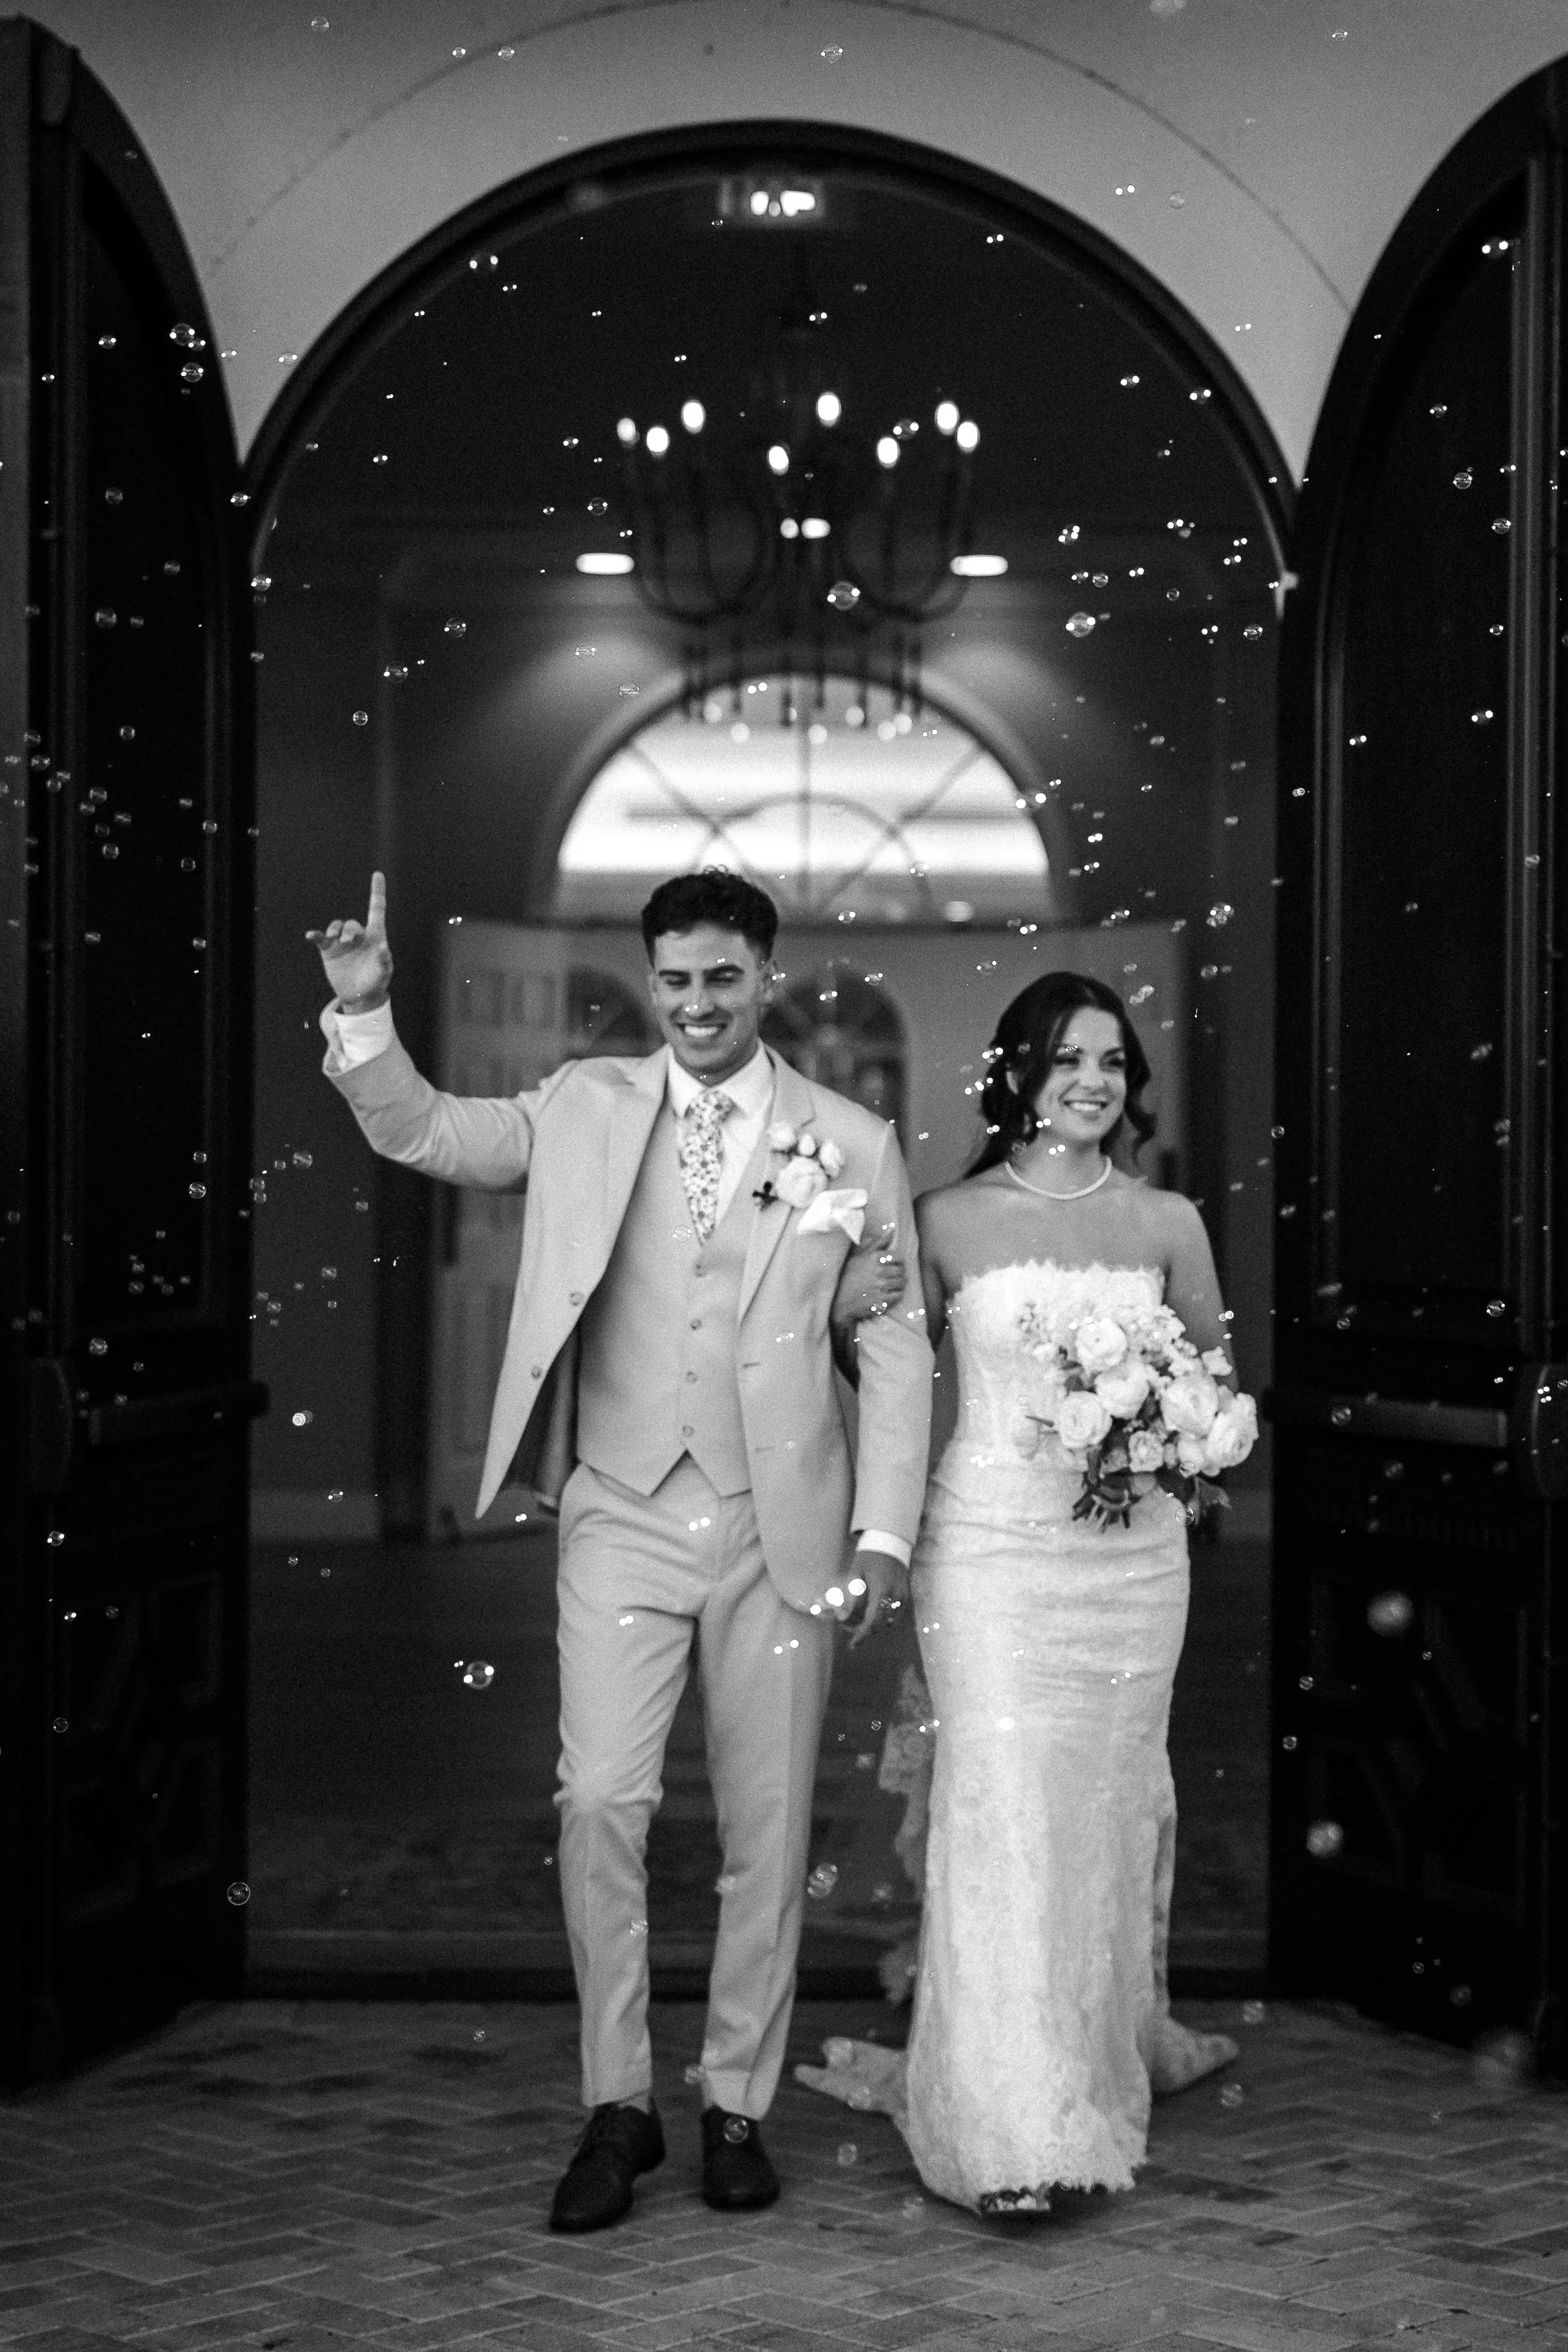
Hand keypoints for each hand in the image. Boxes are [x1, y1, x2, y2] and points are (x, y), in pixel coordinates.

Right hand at [306, 870, 393, 1010]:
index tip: (378, 874)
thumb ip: (384, 961)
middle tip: (348, 941)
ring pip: (337, 927)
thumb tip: (384, 949)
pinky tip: (311, 936)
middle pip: (353, 924)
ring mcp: (342, 942)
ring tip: (335, 940)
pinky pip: (321, 938)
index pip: (376, 909)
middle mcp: (358, 936)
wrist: (359, 995)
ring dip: (335, 930)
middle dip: (350, 930)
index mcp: (375, 936)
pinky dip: (316, 935)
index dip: (377, 892)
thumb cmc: (376, 981)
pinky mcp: (329, 950)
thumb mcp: (383, 972)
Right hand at [828, 1229, 905, 1342]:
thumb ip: (878, 1243)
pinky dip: (896, 1295)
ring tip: (891, 1285)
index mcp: (875, 1258)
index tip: (894, 1265)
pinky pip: (898, 1295)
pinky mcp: (882, 1300)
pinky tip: (888, 1294)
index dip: (898, 1262)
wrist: (838, 1299)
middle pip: (901, 1271)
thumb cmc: (848, 1275)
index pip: (899, 1257)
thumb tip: (892, 1230)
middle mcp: (879, 1271)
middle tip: (892, 1277)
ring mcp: (881, 1286)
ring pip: (901, 1283)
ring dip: (898, 1284)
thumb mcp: (860, 1256)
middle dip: (899, 1274)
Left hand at [840, 1547, 909, 1648]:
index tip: (852, 1644)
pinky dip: (881, 1617)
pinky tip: (870, 1610)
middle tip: (847, 1625)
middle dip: (863, 1629)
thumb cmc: (868, 1558)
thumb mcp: (855, 1574)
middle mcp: (895, 1596)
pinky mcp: (906, 1597)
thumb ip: (850, 1597)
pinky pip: (893, 1615)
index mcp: (881, 1589)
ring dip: (872, 1624)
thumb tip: (840, 1617)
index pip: (872, 1620)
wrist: (890, 1544)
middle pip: (879, 1625)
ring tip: (857, 1616)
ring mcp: (903, 1597)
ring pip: (887, 1622)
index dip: (861, 1634)